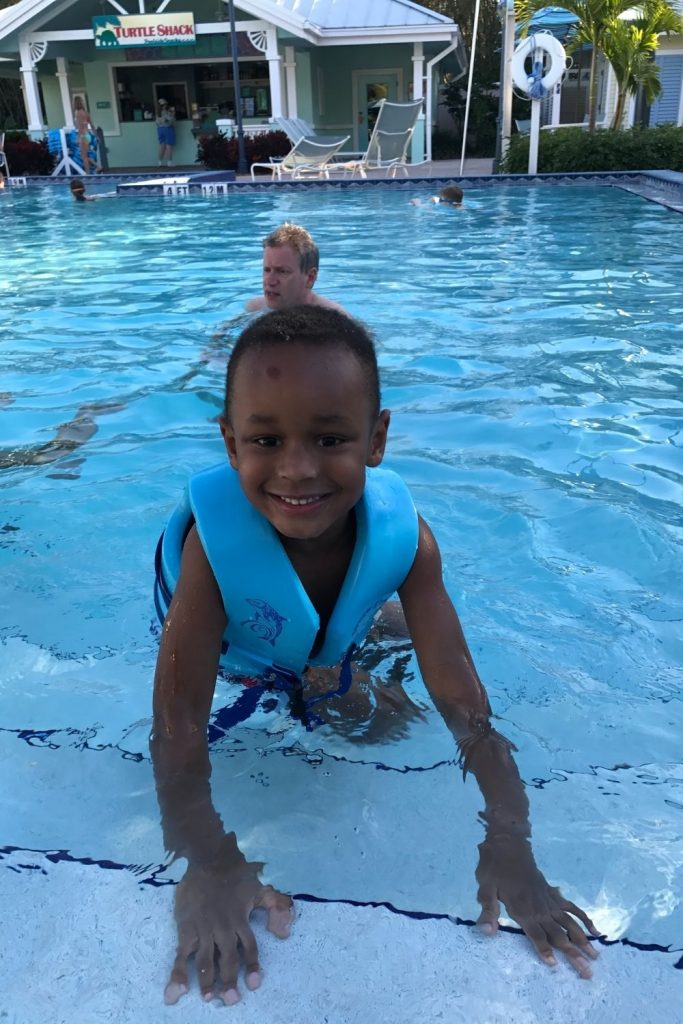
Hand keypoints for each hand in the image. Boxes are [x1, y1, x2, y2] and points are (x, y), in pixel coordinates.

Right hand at [164, 841, 293, 1005]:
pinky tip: (177, 990)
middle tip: (231, 1000)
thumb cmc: (235, 873)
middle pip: (227, 959)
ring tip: (208, 998)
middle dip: (229, 981)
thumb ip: (275, 906)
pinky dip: (179, 973)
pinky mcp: (186, 928)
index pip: (249, 948)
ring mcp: (204, 929)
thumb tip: (284, 933)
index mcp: (240, 920)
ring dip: (207, 982)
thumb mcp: (260, 887)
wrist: (208, 858)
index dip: (251, 966)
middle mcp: (223, 929)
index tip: (253, 985)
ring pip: (205, 961)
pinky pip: (182, 955)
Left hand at [475, 831, 599, 977]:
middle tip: (588, 973)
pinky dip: (584, 919)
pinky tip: (595, 930)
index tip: (555, 966)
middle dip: (573, 954)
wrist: (508, 843)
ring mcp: (550, 900)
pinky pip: (572, 907)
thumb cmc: (494, 866)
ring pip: (570, 924)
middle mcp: (540, 908)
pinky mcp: (553, 893)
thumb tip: (486, 931)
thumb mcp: (485, 887)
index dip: (545, 950)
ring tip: (596, 956)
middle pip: (559, 935)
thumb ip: (488, 910)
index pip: (536, 934)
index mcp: (523, 909)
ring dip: (583, 940)